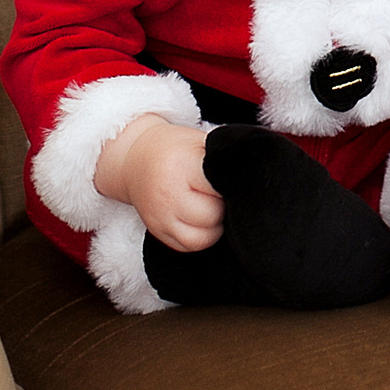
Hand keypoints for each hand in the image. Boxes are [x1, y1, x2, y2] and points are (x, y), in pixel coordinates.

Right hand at [95, 115, 221, 250]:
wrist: (135, 158)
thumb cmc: (175, 149)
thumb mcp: (201, 142)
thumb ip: (225, 159)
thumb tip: (255, 176)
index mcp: (182, 167)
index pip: (220, 188)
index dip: (233, 185)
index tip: (234, 180)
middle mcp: (168, 195)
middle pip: (213, 215)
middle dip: (224, 206)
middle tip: (222, 193)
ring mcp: (160, 217)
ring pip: (202, 238)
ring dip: (214, 226)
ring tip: (213, 207)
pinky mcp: (156, 232)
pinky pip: (187, 247)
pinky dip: (200, 237)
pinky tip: (201, 220)